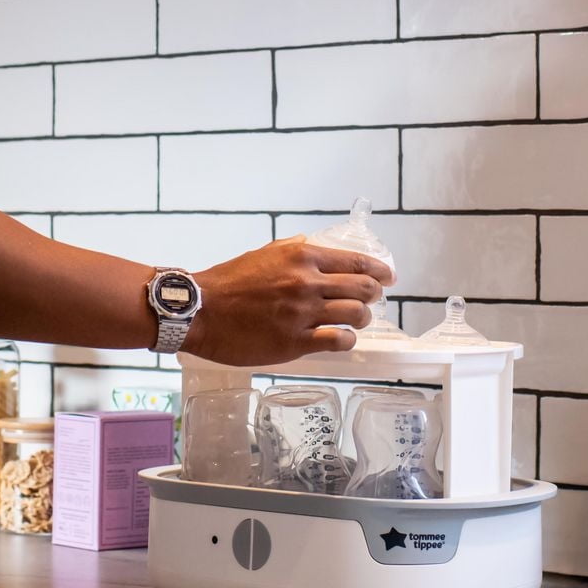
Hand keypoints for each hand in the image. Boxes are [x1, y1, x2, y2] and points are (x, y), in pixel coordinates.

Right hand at [182, 236, 393, 366]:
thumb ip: (292, 249)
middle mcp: (306, 282)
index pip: (356, 262)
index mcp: (300, 257)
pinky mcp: (295, 342)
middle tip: (371, 300)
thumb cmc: (227, 282)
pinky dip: (347, 339)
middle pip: (364, 289)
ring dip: (361, 318)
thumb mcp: (262, 254)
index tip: (387, 277)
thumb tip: (314, 244)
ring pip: (357, 314)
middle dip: (373, 295)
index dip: (379, 271)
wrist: (199, 310)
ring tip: (354, 321)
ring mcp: (303, 313)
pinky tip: (341, 338)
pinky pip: (339, 340)